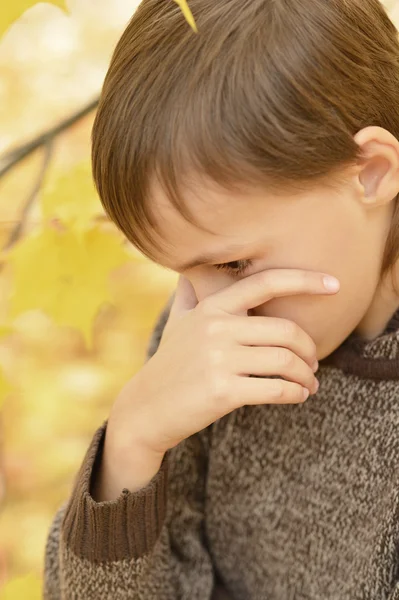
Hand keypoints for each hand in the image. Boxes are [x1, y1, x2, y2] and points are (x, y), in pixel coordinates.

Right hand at [110, 268, 339, 456]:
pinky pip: (276, 389)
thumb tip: (189, 269)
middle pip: (286, 331)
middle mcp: (216, 328)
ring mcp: (218, 360)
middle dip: (309, 349)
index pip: (264, 283)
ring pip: (285, 361)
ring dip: (307, 374)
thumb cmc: (169, 364)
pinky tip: (298, 395)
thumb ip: (190, 294)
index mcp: (212, 309)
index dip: (304, 280)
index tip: (334, 284)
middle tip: (313, 362)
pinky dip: (296, 393)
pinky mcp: (222, 391)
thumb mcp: (177, 322)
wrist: (146, 409)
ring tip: (309, 383)